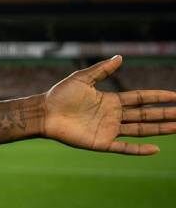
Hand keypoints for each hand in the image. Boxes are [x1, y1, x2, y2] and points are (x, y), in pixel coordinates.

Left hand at [43, 55, 175, 155]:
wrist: (44, 112)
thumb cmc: (60, 94)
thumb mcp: (82, 78)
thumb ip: (102, 70)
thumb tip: (121, 57)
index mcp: (111, 100)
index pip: (140, 98)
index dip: (158, 97)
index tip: (175, 96)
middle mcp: (113, 116)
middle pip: (145, 115)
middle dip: (165, 114)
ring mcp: (109, 130)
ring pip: (140, 130)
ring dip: (159, 129)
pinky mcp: (101, 142)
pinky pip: (125, 148)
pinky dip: (139, 150)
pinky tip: (154, 149)